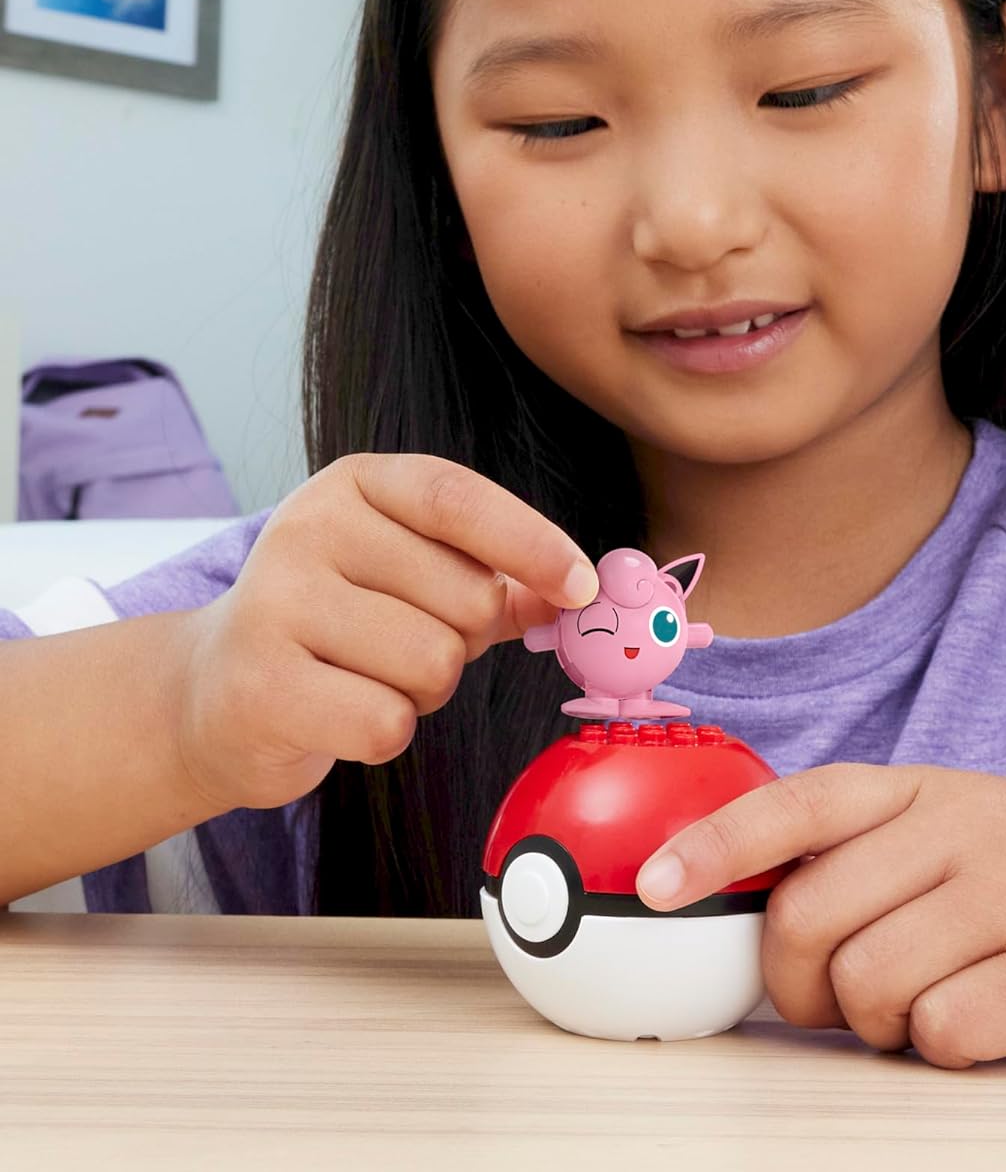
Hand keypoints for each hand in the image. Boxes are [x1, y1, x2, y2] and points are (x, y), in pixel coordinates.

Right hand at [172, 453, 599, 813]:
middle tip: (406, 645)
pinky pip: (387, 722)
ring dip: (425, 691)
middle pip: (465, 597)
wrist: (213, 692)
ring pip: (434, 663)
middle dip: (465, 640)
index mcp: (353, 485)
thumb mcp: (414, 577)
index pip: (458, 499)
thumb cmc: (338, 628)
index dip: (532, 543)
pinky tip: (339, 714)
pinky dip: (383, 732)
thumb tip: (578, 591)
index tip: (581, 586)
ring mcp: (274, 604)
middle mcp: (306, 529)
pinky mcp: (261, 686)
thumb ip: (497, 576)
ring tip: (369, 678)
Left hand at [633, 762, 1005, 1068]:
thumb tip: (752, 910)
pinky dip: (940, 1044)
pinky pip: (941, 1032)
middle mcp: (960, 831)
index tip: (652, 886)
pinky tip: (980, 1018)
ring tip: (922, 1001)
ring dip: (874, 1020)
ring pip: (865, 983)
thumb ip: (865, 848)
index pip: (795, 805)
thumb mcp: (958, 819)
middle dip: (794, 978)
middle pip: (808, 917)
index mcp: (922, 788)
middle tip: (830, 994)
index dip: (712, 844)